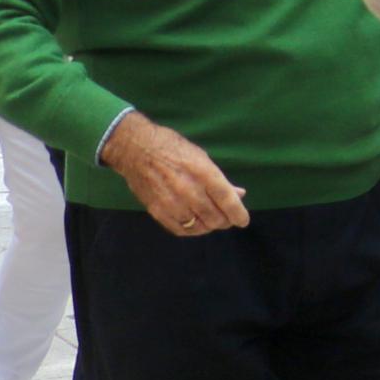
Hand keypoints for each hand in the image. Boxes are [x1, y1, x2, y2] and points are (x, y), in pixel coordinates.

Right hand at [104, 114, 249, 238]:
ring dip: (209, 226)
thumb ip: (220, 180)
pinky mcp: (156, 211)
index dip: (238, 214)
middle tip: (226, 218)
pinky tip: (195, 223)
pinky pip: (180, 229)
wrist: (136, 150)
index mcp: (204, 173)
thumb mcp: (202, 159)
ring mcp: (171, 203)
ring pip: (199, 226)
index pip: (227, 200)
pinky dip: (191, 230)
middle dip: (225, 221)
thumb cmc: (174, 149)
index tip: (243, 221)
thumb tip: (239, 195)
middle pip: (215, 217)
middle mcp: (188, 190)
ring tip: (211, 220)